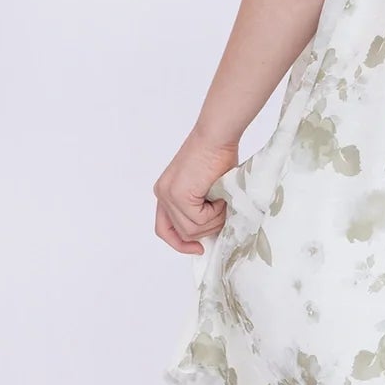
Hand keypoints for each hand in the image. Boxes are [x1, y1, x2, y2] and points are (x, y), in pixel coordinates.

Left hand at [153, 131, 239, 254]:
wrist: (217, 136)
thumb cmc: (218, 155)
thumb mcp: (206, 188)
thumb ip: (201, 208)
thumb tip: (209, 233)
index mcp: (165, 193)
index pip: (164, 229)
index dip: (179, 243)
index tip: (198, 249)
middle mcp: (162, 195)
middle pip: (183, 233)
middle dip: (208, 229)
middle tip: (222, 210)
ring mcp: (168, 196)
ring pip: (192, 230)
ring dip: (214, 219)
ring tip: (222, 199)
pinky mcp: (179, 195)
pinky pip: (200, 220)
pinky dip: (216, 212)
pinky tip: (220, 195)